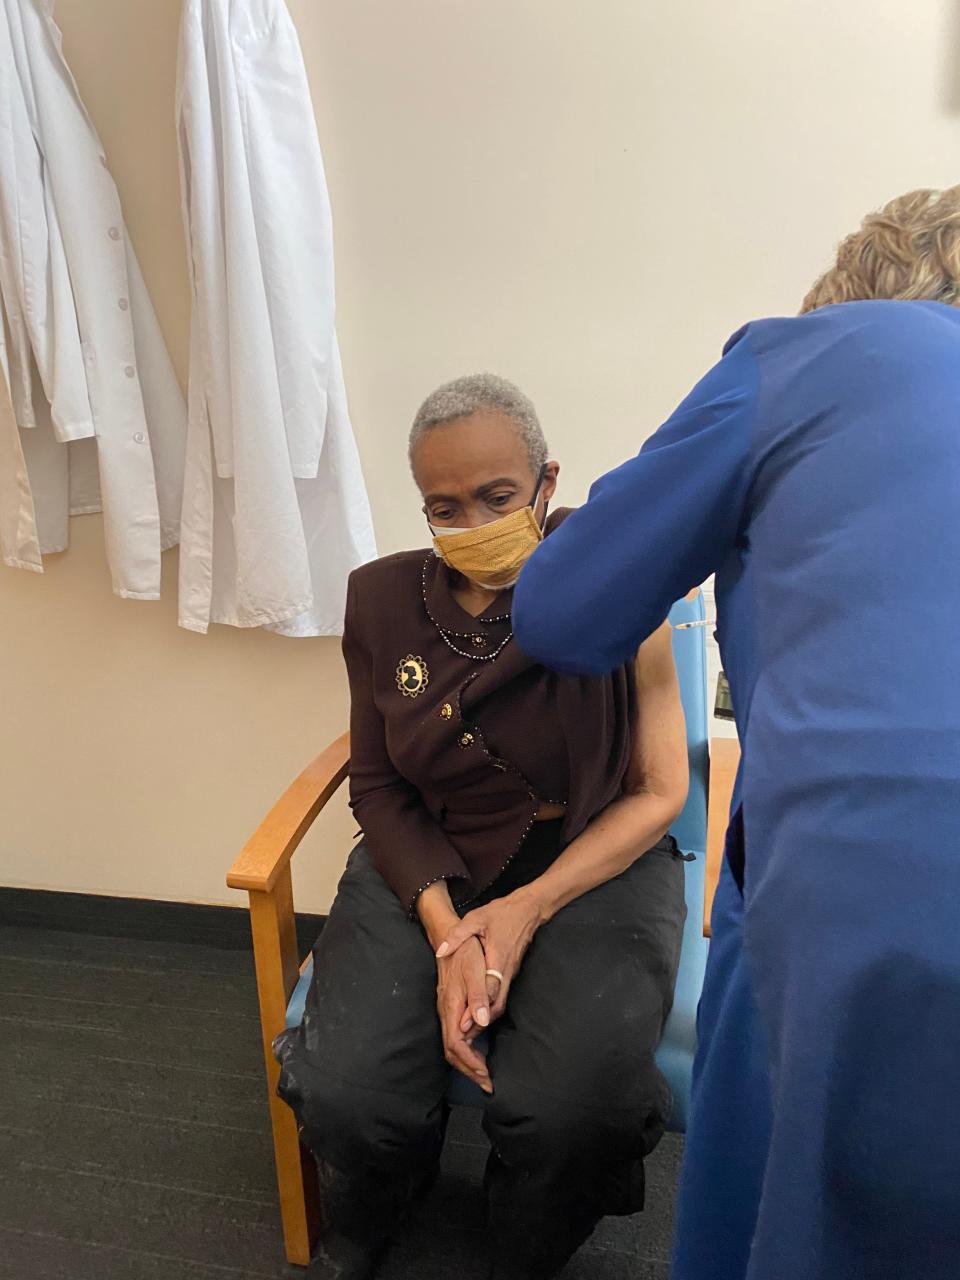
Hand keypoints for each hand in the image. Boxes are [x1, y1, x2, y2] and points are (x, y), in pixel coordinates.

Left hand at [435, 888, 546, 1021]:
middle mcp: (506, 970)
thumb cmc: (501, 914)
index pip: (489, 987)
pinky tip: (479, 1017)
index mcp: (498, 957)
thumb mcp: (476, 918)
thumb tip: (440, 950)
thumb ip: (458, 934)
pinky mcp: (511, 974)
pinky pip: (501, 996)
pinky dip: (490, 1009)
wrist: (528, 910)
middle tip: (463, 1037)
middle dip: (480, 1021)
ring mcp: (511, 974)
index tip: (465, 1022)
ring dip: (485, 1018)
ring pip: (500, 1003)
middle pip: (496, 1003)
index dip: (477, 1005)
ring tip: (468, 1034)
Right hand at [436, 937, 494, 1093]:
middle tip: (488, 1084)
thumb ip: (478, 996)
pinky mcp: (451, 1006)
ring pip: (453, 1044)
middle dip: (469, 1070)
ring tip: (484, 1074)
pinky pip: (455, 1035)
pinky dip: (466, 1049)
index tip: (486, 1076)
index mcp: (451, 1006)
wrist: (449, 935)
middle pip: (452, 1050)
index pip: (456, 1045)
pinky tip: (478, 1051)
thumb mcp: (475, 969)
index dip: (470, 1063)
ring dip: (468, 1062)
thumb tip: (482, 1024)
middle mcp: (446, 1011)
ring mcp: (447, 1009)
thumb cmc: (465, 951)